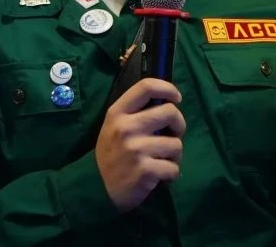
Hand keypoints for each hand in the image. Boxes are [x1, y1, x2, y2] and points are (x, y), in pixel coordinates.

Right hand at [95, 78, 185, 211]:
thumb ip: (135, 112)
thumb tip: (168, 102)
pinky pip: (174, 167)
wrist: (97, 189)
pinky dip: (171, 173)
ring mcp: (136, 149)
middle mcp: (126, 127)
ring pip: (176, 143)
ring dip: (175, 155)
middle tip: (172, 135)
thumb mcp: (114, 126)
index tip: (176, 98)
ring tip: (162, 160)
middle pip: (170, 112)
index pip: (146, 87)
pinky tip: (160, 175)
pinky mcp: (145, 170)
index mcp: (117, 113)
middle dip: (179, 124)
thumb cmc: (111, 154)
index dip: (167, 88)